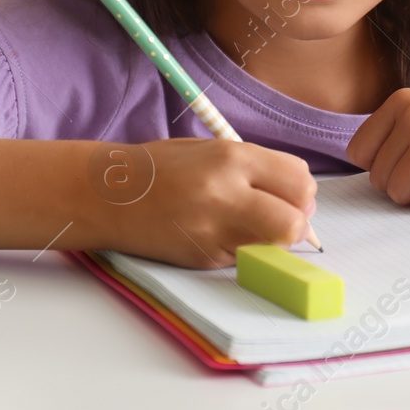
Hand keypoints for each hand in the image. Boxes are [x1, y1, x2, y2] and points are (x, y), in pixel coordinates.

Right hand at [98, 138, 316, 268]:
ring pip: (273, 246)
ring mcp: (214, 231)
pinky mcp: (203, 259)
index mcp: (232, 158)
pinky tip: (220, 234)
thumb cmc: (163, 167)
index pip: (299, 181)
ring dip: (272, 239)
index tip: (292, 194)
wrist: (107, 194)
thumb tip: (301, 198)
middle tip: (281, 215)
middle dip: (296, 221)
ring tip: (248, 224)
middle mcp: (226, 194)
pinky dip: (244, 250)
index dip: (301, 192)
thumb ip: (258, 169)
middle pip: (294, 222)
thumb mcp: (214, 150)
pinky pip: (244, 258)